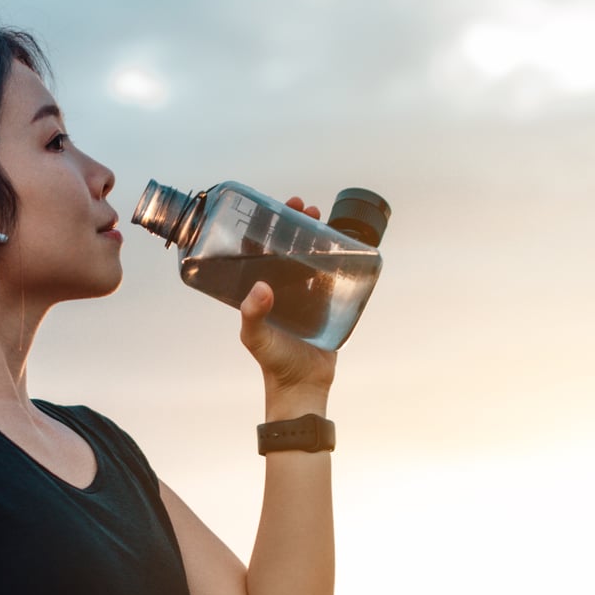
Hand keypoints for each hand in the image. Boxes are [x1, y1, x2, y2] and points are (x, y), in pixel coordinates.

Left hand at [238, 196, 338, 395]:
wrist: (303, 386)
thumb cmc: (274, 364)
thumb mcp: (257, 338)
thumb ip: (253, 315)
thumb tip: (261, 288)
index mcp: (259, 291)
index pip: (259, 250)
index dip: (266, 227)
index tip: (276, 209)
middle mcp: (280, 288)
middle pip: (287, 247)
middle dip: (295, 224)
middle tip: (305, 208)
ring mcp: (304, 294)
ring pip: (309, 256)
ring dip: (316, 235)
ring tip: (321, 218)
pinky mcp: (325, 303)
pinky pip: (330, 274)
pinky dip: (335, 258)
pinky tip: (341, 243)